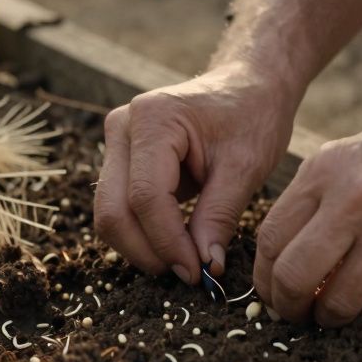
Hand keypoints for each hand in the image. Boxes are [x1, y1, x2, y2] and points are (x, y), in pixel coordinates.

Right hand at [94, 62, 299, 283]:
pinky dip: (143, 233)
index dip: (168, 242)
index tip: (197, 273)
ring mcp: (116, 142)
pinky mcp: (120, 158)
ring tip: (185, 261)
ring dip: (142, 246)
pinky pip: (119, 207)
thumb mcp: (246, 166)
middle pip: (114, 210)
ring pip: (110, 213)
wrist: (246, 86)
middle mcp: (122, 127)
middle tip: (188, 274)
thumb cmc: (251, 116)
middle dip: (148, 251)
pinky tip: (176, 244)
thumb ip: (219, 217)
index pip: (145, 197)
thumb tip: (204, 268)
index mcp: (153, 119)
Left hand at [254, 93, 361, 325]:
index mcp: (325, 172)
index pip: (270, 239)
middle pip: (295, 277)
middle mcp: (354, 200)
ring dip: (334, 316)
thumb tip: (283, 266)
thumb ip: (317, 203)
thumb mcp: (353, 158)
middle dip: (290, 308)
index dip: (266, 278)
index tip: (273, 293)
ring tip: (340, 311)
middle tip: (299, 316)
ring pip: (341, 302)